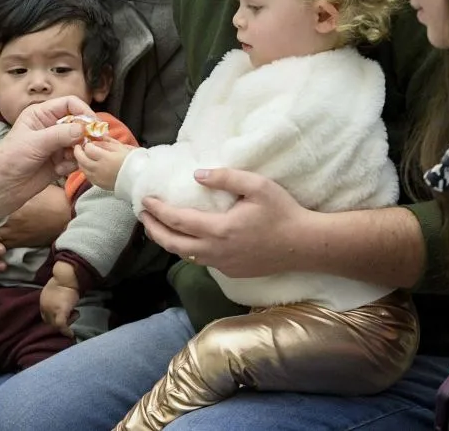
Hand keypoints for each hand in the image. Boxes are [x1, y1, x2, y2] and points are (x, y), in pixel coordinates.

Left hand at [0, 96, 96, 221]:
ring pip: (79, 142)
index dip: (84, 112)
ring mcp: (55, 145)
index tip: (93, 125)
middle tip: (85, 147)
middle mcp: (50, 126)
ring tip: (65, 162)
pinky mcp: (59, 162)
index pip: (69, 104)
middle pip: (79, 124)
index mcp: (40, 114)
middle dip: (84, 135)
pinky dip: (72, 165)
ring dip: (77, 152)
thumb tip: (83, 129)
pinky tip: (59, 171)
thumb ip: (60, 134)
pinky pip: (76, 159)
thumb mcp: (34, 143)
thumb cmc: (9, 159)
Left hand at [40, 262, 81, 337]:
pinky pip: (62, 326)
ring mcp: (51, 310)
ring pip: (56, 325)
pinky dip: (66, 331)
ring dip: (66, 323)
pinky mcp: (60, 312)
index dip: (53, 319)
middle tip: (71, 316)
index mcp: (42, 302)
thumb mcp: (53, 291)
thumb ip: (53, 300)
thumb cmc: (63, 281)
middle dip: (59, 322)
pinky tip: (71, 334)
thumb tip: (59, 304)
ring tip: (75, 314)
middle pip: (49, 322)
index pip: (45, 316)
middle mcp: (44, 307)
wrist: (66, 278)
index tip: (61, 319)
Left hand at [75, 139, 132, 190]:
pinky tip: (89, 166)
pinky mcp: (100, 185)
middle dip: (78, 152)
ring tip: (84, 156)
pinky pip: (88, 177)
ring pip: (83, 169)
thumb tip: (98, 136)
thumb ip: (108, 142)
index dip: (87, 144)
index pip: (88, 149)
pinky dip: (86, 170)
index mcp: (106, 158)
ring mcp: (99, 178)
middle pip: (81, 159)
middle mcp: (99, 169)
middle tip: (78, 147)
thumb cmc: (133, 161)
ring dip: (81, 161)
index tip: (88, 142)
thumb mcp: (122, 148)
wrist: (140, 179)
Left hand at [138, 168, 313, 277]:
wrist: (305, 245)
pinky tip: (186, 239)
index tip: (145, 200)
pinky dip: (187, 249)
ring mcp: (223, 264)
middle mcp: (216, 251)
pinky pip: (201, 261)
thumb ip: (226, 177)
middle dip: (153, 229)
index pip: (177, 221)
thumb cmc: (283, 212)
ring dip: (168, 241)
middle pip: (172, 244)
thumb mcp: (258, 185)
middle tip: (143, 215)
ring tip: (158, 227)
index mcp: (220, 229)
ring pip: (185, 255)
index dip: (157, 211)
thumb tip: (196, 175)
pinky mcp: (231, 272)